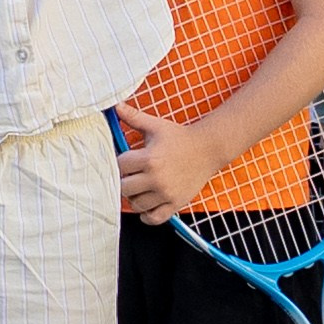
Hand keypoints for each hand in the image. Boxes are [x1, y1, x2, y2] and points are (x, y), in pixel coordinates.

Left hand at [114, 104, 221, 222]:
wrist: (208, 148)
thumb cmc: (180, 137)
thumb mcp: (156, 125)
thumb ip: (134, 117)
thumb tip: (116, 105)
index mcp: (149, 159)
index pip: (120, 167)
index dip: (121, 163)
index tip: (127, 161)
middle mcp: (156, 178)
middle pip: (124, 188)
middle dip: (125, 181)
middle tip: (132, 176)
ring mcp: (166, 193)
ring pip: (136, 205)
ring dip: (135, 198)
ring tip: (140, 188)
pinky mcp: (175, 203)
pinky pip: (154, 218)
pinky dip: (147, 215)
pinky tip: (147, 205)